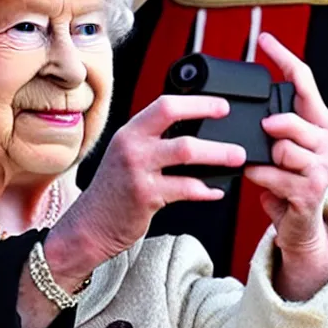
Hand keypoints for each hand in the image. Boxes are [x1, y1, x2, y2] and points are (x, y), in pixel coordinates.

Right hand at [45, 95, 245, 284]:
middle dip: (210, 120)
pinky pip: (185, 188)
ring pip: (185, 153)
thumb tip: (195, 133)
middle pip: (176, 121)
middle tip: (235, 128)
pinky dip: (205, 190)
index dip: (197, 103)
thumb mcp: (126, 155)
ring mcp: (138, 170)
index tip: (221, 106)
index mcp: (130, 132)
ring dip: (217, 155)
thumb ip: (152, 141)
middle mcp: (132, 146)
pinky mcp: (146, 196)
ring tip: (237, 158)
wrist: (90, 225)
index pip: (165, 105)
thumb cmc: (113, 190)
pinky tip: (215, 191)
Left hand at [244, 33, 327, 264]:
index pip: (304, 81)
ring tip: (266, 166)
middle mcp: (327, 139)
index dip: (283, 57)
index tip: (264, 39)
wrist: (297, 219)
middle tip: (265, 135)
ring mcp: (323, 165)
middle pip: (290, 117)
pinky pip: (272, 173)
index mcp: (320, 122)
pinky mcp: (310, 189)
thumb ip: (270, 122)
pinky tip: (262, 179)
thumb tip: (245, 106)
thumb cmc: (285, 176)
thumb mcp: (280, 143)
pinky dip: (259, 176)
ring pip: (281, 147)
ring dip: (263, 157)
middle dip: (270, 126)